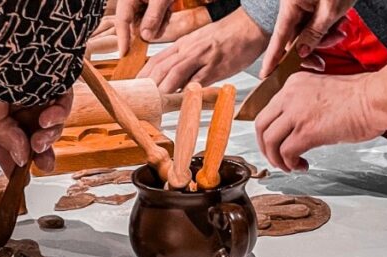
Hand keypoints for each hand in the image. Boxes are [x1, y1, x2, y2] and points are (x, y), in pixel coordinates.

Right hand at [0, 93, 71, 175]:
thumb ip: (6, 141)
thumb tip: (23, 160)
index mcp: (0, 120)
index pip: (13, 147)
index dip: (18, 164)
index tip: (22, 180)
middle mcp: (20, 109)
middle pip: (39, 140)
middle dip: (44, 155)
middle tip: (44, 163)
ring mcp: (37, 96)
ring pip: (54, 126)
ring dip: (49, 137)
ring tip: (39, 140)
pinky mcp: (52, 83)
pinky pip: (63, 102)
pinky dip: (59, 113)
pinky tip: (47, 119)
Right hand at [117, 0, 172, 53]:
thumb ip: (153, 17)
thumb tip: (145, 37)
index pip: (121, 22)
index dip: (122, 39)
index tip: (123, 54)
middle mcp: (130, 3)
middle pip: (136, 27)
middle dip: (151, 29)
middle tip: (163, 17)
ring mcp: (139, 7)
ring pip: (147, 28)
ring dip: (159, 24)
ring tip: (166, 8)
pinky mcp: (148, 9)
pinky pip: (154, 23)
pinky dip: (162, 20)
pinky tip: (167, 8)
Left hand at [140, 8, 267, 91]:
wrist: (249, 27)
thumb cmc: (229, 37)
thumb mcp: (202, 44)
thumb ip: (189, 61)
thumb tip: (178, 81)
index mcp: (184, 44)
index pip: (158, 60)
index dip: (144, 74)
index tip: (137, 87)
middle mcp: (189, 50)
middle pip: (162, 66)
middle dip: (148, 83)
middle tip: (140, 97)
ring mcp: (202, 58)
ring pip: (175, 72)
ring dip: (163, 87)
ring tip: (154, 100)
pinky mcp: (216, 67)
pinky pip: (198, 80)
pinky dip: (186, 90)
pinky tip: (179, 99)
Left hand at [256, 72, 381, 170]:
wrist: (375, 99)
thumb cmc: (360, 97)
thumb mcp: (323, 92)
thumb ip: (306, 105)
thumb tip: (300, 126)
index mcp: (294, 84)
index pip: (268, 110)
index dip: (269, 131)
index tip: (277, 143)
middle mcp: (290, 96)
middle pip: (261, 125)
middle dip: (265, 147)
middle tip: (277, 159)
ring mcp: (297, 113)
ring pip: (270, 141)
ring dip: (277, 159)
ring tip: (289, 166)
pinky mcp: (307, 132)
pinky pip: (286, 153)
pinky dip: (290, 164)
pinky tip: (302, 165)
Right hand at [262, 0, 353, 76]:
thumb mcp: (330, 11)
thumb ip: (314, 34)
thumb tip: (301, 52)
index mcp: (291, 4)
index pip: (279, 38)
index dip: (273, 59)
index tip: (265, 75)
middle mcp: (293, 4)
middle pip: (295, 37)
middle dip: (313, 48)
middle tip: (325, 57)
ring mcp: (303, 3)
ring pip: (308, 32)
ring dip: (325, 37)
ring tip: (341, 31)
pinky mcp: (312, 2)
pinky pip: (316, 22)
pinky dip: (328, 27)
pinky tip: (340, 23)